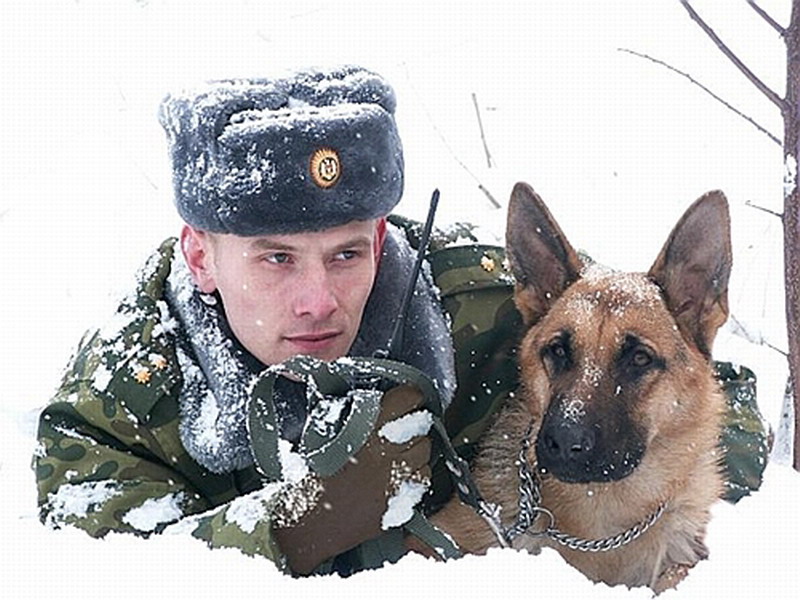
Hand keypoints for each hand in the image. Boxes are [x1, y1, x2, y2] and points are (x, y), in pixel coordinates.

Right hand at [273, 384, 431, 573]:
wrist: (303, 525)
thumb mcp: (322, 432)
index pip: (408, 398)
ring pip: (426, 452)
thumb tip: (375, 402)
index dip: (410, 395)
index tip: (408, 398)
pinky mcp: (398, 503)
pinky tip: (399, 474)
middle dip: (414, 421)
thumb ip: (353, 414)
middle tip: (403, 423)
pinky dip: (415, 474)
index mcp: (366, 429)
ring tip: (399, 450)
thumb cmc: (306, 476)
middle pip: (422, 425)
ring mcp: (395, 480)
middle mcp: (386, 453)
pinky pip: (421, 480)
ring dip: (416, 447)